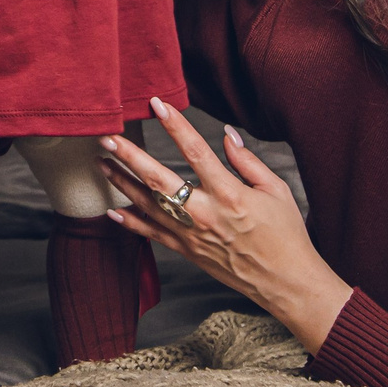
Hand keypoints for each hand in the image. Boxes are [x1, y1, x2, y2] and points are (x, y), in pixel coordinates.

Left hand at [100, 97, 350, 353]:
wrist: (286, 283)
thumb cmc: (286, 235)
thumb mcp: (277, 191)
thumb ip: (248, 161)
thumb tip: (226, 135)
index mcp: (230, 194)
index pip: (196, 152)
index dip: (175, 125)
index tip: (157, 104)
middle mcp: (205, 214)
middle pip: (159, 180)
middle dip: (130, 156)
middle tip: (107, 138)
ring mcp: (192, 235)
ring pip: (148, 206)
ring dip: (122, 183)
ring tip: (101, 163)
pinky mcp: (187, 252)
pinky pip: (152, 235)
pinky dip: (130, 222)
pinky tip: (111, 210)